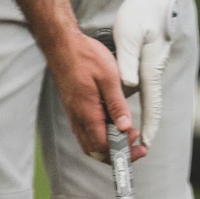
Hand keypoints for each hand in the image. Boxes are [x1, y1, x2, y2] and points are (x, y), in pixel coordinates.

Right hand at [45, 29, 144, 162]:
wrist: (61, 44)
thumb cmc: (84, 56)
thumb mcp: (108, 77)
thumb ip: (117, 104)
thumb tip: (125, 126)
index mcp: (87, 112)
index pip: (103, 146)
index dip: (122, 151)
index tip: (137, 145)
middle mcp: (78, 117)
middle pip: (95, 150)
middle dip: (116, 154)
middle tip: (134, 146)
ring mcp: (74, 113)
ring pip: (89, 142)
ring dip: (108, 146)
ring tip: (126, 136)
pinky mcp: (73, 108)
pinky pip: (85, 131)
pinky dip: (100, 136)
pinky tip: (112, 125)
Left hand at [114, 0, 188, 148]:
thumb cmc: (143, 13)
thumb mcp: (131, 37)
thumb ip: (128, 63)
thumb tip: (128, 87)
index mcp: (149, 69)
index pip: (151, 106)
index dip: (148, 127)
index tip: (145, 146)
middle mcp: (151, 70)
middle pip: (145, 105)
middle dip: (139, 127)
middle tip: (129, 147)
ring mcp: (149, 64)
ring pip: (137, 93)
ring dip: (129, 109)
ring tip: (118, 128)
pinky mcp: (144, 57)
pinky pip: (135, 81)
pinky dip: (126, 93)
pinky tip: (114, 95)